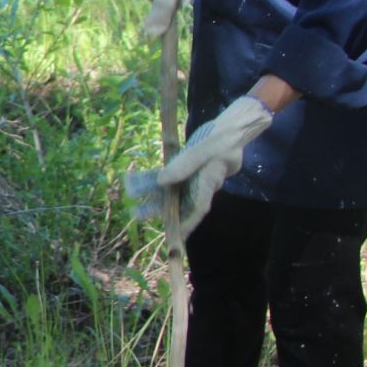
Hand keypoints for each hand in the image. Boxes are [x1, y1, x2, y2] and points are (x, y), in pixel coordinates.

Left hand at [125, 96, 272, 234]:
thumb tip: (162, 181)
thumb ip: (185, 165)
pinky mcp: (190, 170)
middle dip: (162, 212)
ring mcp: (196, 178)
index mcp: (209, 182)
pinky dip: (157, 181)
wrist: (232, 129)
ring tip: (134, 202)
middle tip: (139, 216)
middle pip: (182, 203)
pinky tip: (140, 182)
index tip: (174, 237)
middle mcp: (202, 185)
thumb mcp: (205, 149)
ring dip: (156, 197)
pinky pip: (172, 178)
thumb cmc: (223, 139)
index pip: (197, 208)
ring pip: (174, 192)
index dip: (186, 224)